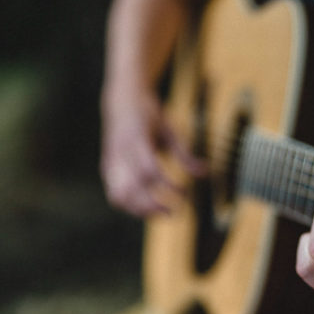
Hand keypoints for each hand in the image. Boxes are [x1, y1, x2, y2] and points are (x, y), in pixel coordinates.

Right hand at [100, 90, 205, 216]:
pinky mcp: (107, 168)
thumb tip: (206, 173)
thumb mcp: (170, 130)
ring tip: (161, 213)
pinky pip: (114, 193)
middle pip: (132, 188)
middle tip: (174, 212)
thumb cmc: (149, 115)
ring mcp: (111, 161)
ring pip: (119, 195)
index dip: (168, 186)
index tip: (186, 193)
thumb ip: (185, 154)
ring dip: (140, 210)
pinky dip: (130, 206)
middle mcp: (120, 152)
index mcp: (137, 139)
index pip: (150, 171)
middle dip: (152, 205)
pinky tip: (147, 208)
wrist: (122, 100)